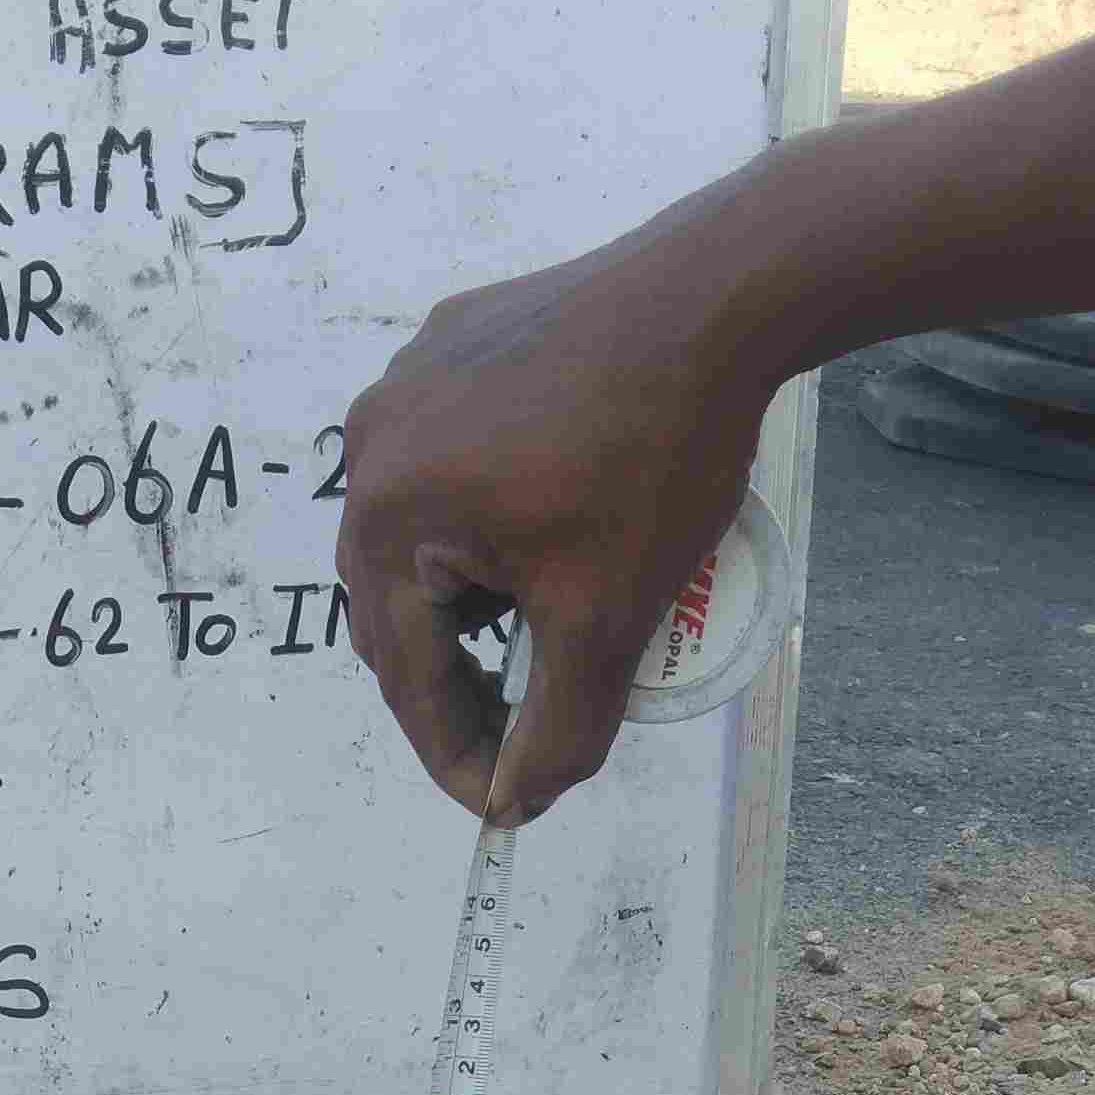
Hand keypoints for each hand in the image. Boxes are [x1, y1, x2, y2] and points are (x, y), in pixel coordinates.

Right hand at [333, 0, 1094, 828]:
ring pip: (422, 533)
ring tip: (538, 621)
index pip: (407, 674)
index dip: (458, 753)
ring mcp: (409, 380)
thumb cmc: (656, 455)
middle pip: (398, 604)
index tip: (505, 803)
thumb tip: (516, 804)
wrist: (721, 291)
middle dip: (456, 675)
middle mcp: (372, 444)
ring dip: (467, 596)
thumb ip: (557, 729)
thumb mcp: (608, 620)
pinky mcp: (457, 339)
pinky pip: (449, 458)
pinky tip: (550, 522)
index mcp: (387, 514)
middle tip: (522, 723)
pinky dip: (485, 514)